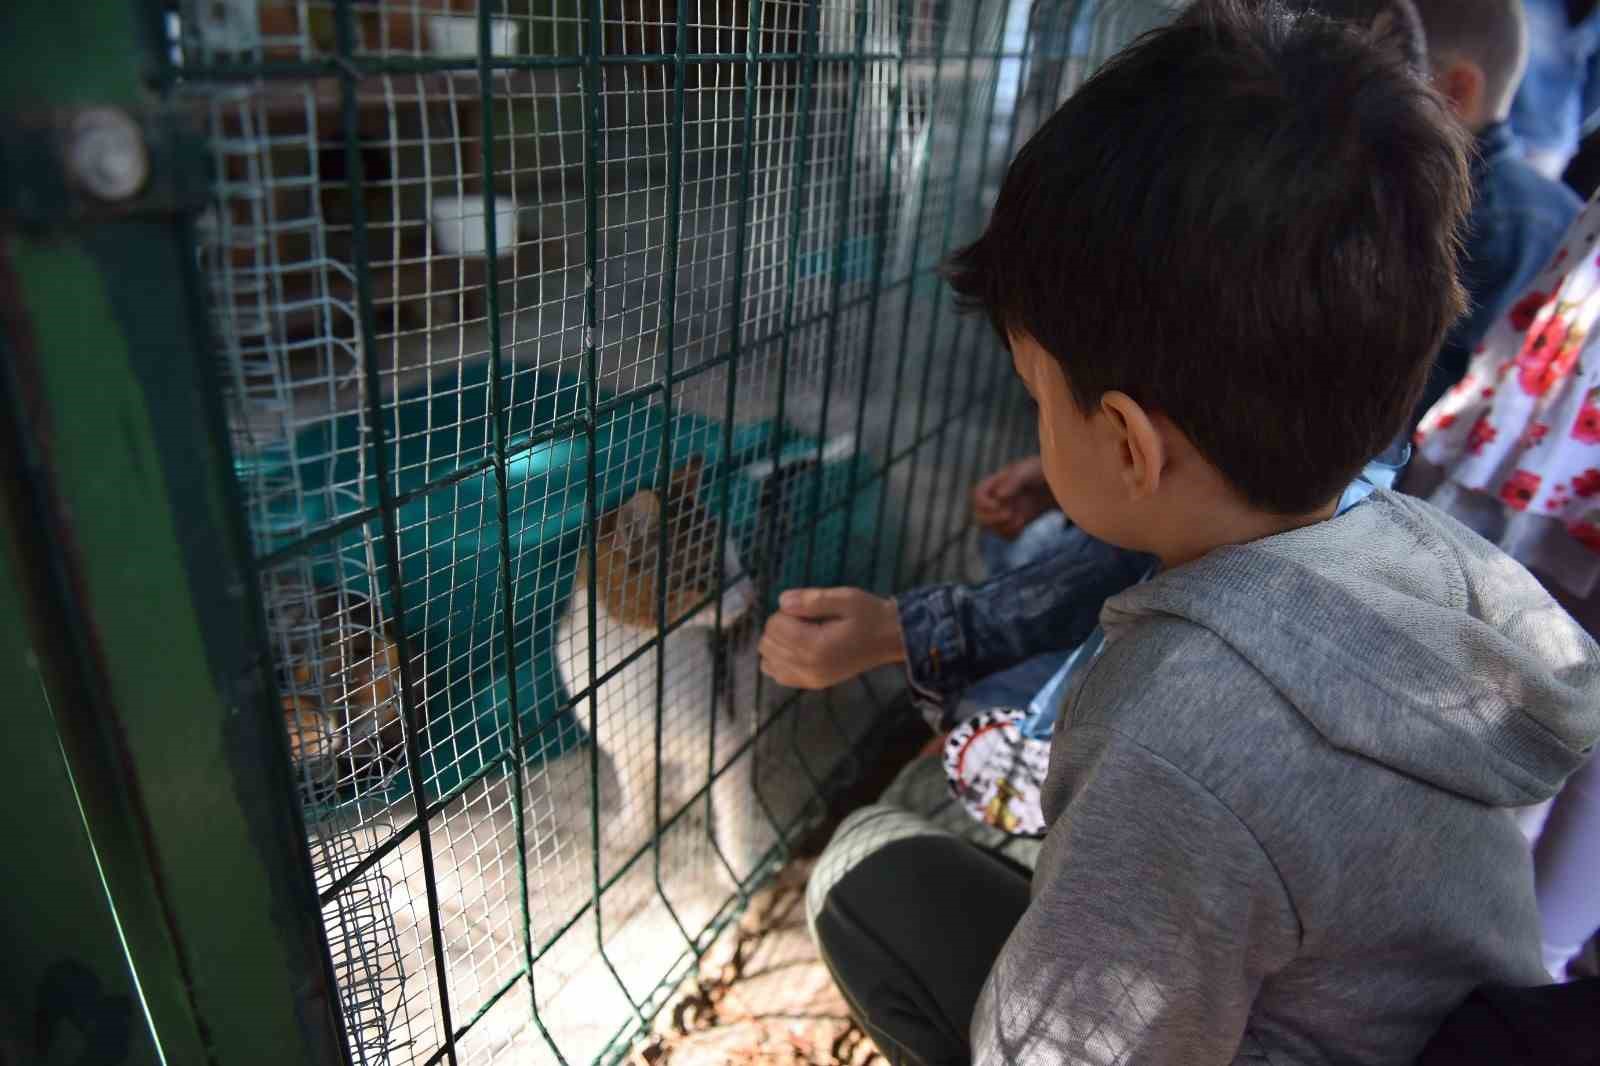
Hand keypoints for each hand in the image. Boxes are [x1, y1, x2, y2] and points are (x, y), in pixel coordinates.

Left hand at [759, 587, 905, 688]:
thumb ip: (812, 600)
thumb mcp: (845, 598)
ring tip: (802, 634)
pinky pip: (777, 675)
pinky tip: (797, 649)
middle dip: (780, 626)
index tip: (807, 609)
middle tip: (806, 620)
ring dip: (777, 643)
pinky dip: (779, 660)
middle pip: (768, 643)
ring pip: (767, 660)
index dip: (787, 611)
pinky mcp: (811, 684)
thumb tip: (782, 602)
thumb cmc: (869, 615)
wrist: (890, 639)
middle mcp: (809, 668)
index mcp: (816, 647)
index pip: (775, 626)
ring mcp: (809, 679)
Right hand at [971, 455, 1054, 539]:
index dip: (983, 504)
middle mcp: (996, 499)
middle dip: (992, 519)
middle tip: (1009, 515)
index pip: (977, 496)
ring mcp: (1005, 511)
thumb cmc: (1041, 471)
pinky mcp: (1016, 522)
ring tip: (1019, 520)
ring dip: (1002, 528)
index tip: (998, 505)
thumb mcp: (1028, 471)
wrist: (1059, 483)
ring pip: (991, 528)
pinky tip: (1022, 525)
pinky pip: (1005, 535)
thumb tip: (999, 496)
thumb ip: (1013, 481)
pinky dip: (1011, 534)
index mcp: (995, 483)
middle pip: (979, 515)